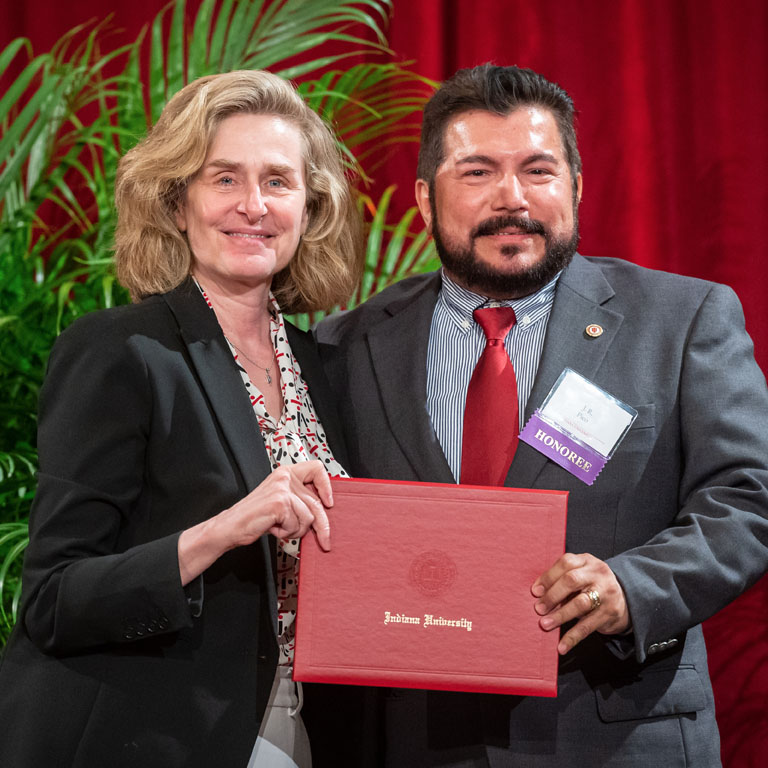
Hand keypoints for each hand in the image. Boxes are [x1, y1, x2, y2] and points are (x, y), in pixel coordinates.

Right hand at [178, 461, 331, 584]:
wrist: (231, 527)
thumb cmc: (255, 516)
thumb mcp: (280, 500)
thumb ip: (299, 499)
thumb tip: (324, 509)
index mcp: (285, 473)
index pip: (316, 468)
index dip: (326, 485)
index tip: (328, 502)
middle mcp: (284, 477)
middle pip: (316, 502)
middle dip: (322, 526)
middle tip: (325, 540)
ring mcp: (282, 490)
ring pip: (308, 517)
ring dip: (296, 530)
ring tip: (280, 527)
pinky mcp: (280, 503)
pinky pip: (297, 525)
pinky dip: (287, 533)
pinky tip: (274, 528)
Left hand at [531, 553, 629, 654]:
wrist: (625, 598)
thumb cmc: (591, 585)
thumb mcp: (580, 575)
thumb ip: (562, 581)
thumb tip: (538, 595)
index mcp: (586, 560)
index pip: (565, 563)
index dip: (548, 577)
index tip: (535, 592)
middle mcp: (598, 574)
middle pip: (571, 580)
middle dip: (552, 595)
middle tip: (539, 609)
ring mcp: (606, 593)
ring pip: (580, 603)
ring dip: (560, 615)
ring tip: (545, 624)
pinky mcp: (610, 613)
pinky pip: (588, 626)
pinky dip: (573, 637)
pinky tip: (562, 646)